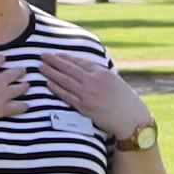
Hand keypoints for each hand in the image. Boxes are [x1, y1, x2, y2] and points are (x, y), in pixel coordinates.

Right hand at [0, 45, 31, 141]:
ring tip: (27, 85)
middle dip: (19, 71)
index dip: (1, 59)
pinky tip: (27, 105)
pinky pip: (16, 106)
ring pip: (18, 88)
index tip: (4, 58)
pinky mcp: (2, 107)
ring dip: (24, 86)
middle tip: (23, 70)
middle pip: (13, 73)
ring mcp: (2, 94)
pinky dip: (23, 106)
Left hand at [33, 24, 154, 141]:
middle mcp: (94, 81)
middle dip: (55, 61)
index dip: (66, 58)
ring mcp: (88, 94)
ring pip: (65, 80)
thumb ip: (101, 75)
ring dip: (51, 72)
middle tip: (43, 55)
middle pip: (70, 68)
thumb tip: (89, 70)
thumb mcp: (115, 82)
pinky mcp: (85, 107)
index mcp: (102, 73)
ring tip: (41, 66)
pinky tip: (48, 82)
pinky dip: (57, 88)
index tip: (56, 54)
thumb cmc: (126, 101)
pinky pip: (67, 96)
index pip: (80, 62)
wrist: (132, 119)